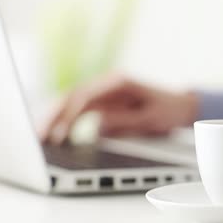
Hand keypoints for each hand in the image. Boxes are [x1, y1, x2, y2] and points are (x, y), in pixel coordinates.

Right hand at [40, 74, 198, 144]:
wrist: (181, 107)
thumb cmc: (168, 111)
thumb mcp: (150, 119)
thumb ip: (124, 121)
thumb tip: (97, 125)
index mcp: (118, 83)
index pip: (85, 95)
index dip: (69, 114)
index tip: (60, 131)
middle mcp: (107, 85)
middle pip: (72, 97)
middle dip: (55, 116)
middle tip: (41, 137)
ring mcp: (104, 93)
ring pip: (72, 103)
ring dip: (56, 119)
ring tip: (42, 139)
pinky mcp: (103, 103)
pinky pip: (79, 111)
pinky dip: (67, 122)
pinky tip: (56, 136)